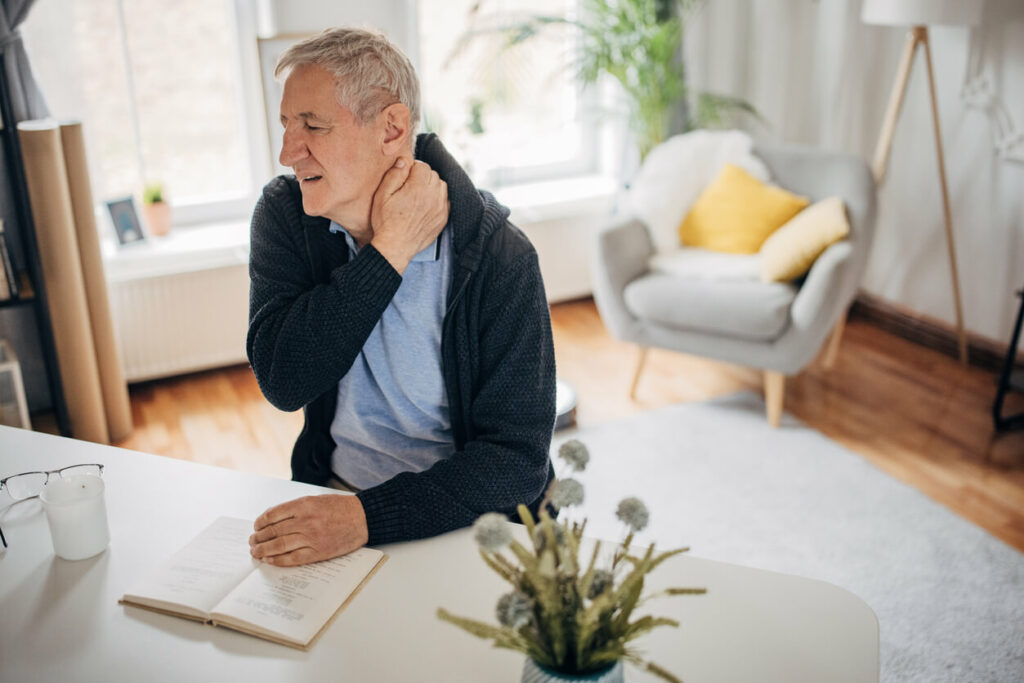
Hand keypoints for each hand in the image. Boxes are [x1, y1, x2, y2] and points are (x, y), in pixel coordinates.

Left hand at [249, 494, 368, 565]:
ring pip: (279, 545)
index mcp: (303, 505)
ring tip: (256, 552)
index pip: (272, 515)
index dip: (260, 522)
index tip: (256, 527)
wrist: (363, 518)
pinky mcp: (318, 552)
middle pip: (273, 531)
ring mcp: (311, 538)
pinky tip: (270, 561)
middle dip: (259, 538)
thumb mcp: (315, 500)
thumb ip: (295, 508)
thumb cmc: (340, 508)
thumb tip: (273, 519)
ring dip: (264, 550)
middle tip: (252, 541)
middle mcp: (305, 521)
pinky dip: (278, 560)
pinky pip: (293, 558)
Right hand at [370, 156, 448, 273]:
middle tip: (409, 187)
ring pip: (441, 186)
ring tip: (418, 195)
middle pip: (433, 174)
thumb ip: (394, 175)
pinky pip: (445, 200)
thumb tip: (404, 161)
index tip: (403, 178)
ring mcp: (440, 208)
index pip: (422, 166)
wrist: (395, 247)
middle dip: (422, 176)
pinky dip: (437, 199)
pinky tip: (425, 205)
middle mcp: (433, 196)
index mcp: (418, 188)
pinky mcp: (443, 218)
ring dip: (431, 186)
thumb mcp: (382, 195)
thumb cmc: (386, 222)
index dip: (411, 169)